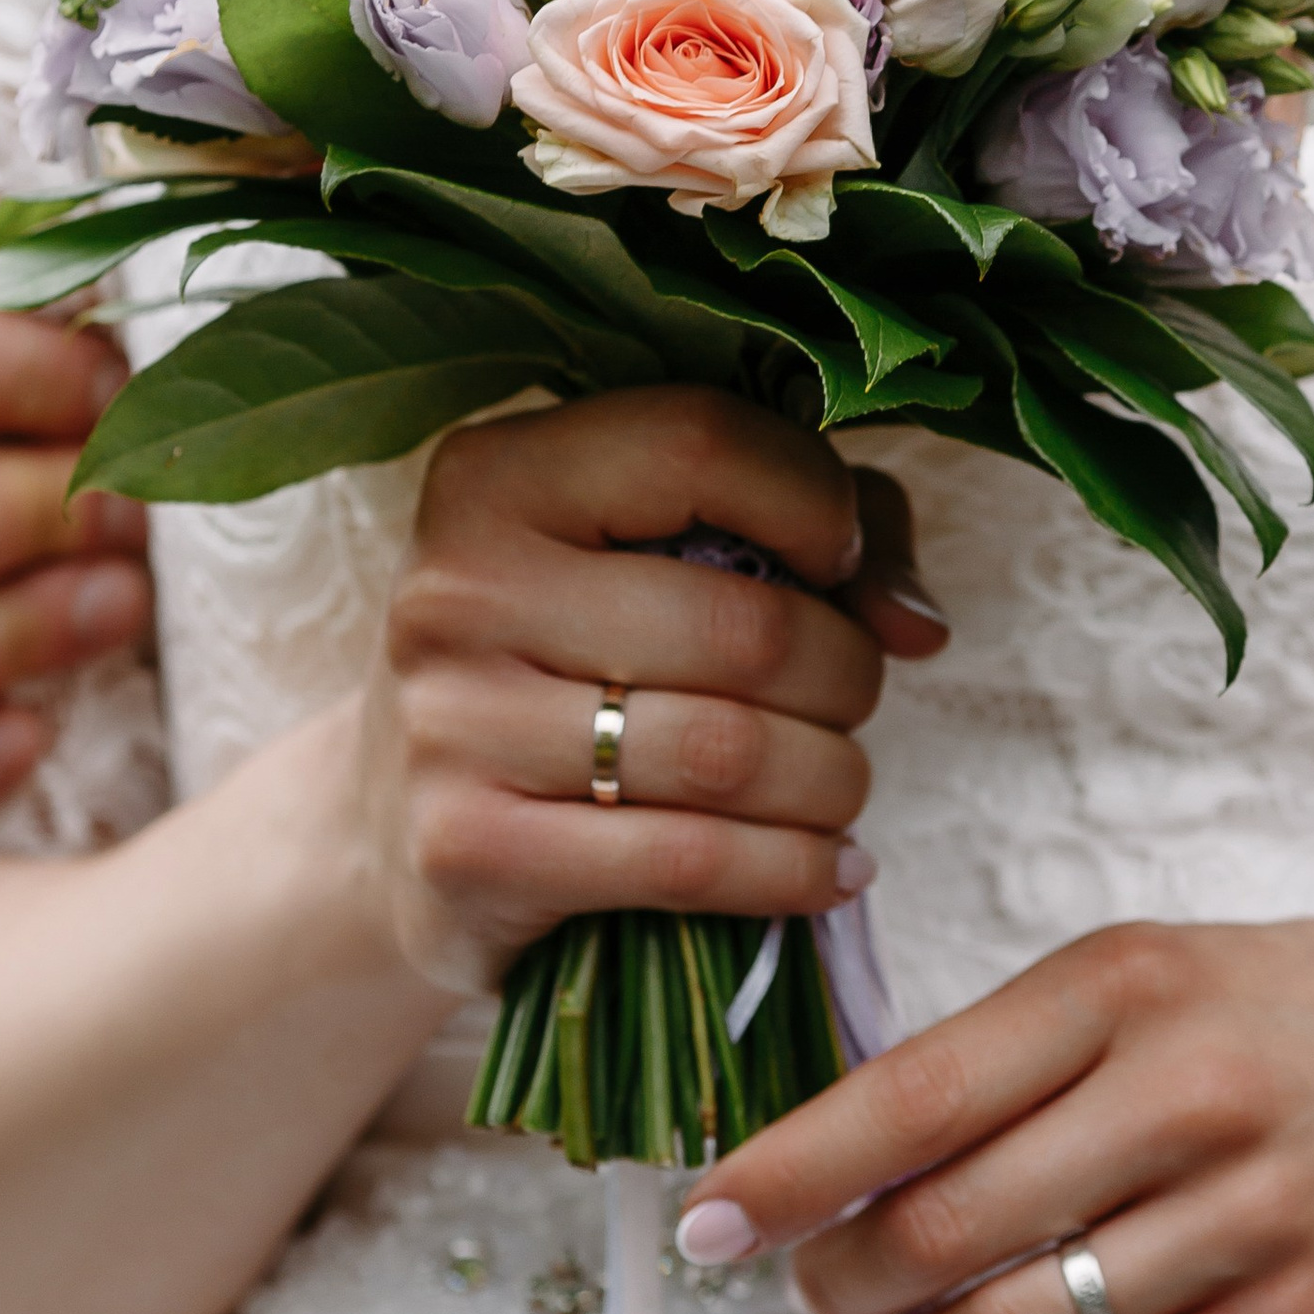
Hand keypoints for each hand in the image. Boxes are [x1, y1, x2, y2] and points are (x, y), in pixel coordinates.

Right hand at [360, 387, 940, 995]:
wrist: (395, 824)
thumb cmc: (574, 654)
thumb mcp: (664, 549)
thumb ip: (825, 528)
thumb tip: (918, 623)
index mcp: (496, 474)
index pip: (699, 442)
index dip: (815, 501)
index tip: (845, 559)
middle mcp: (456, 587)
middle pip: (746, 624)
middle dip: (847, 674)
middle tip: (853, 698)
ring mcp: (451, 723)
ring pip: (731, 752)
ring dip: (833, 779)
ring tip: (842, 784)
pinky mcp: (466, 850)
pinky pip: (688, 862)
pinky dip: (791, 871)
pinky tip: (828, 868)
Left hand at [678, 912, 1313, 1313]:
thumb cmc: (1288, 1012)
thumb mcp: (1146, 973)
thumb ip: (1007, 1053)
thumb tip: (835, 1160)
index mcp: (1122, 985)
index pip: (914, 1095)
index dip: (789, 1172)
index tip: (704, 1223)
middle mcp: (1185, 1094)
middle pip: (950, 1227)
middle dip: (839, 1282)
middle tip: (804, 1298)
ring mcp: (1252, 1217)